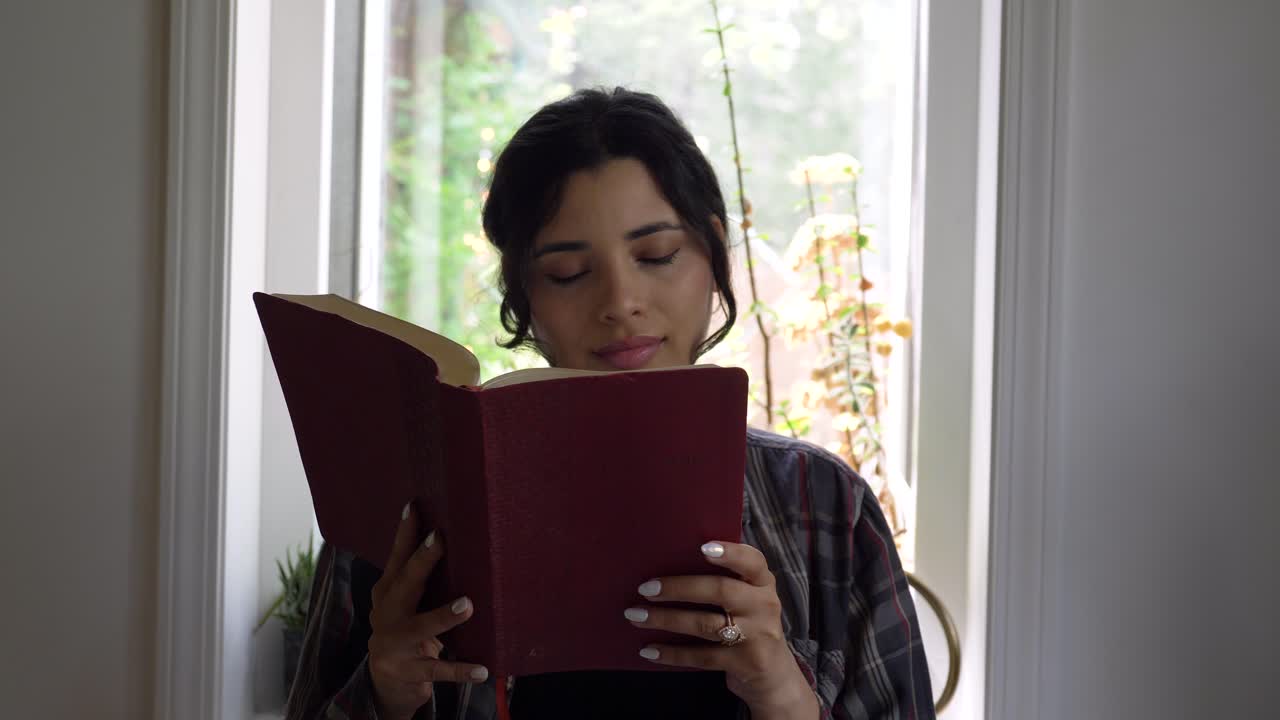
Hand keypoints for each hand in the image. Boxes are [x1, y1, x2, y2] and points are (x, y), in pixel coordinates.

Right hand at [367, 503, 488, 719]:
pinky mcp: (409, 671)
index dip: (404, 533)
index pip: (397, 558)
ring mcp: (395, 643)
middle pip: (404, 583)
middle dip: (422, 561)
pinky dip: (460, 669)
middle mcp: (387, 614)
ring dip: (443, 616)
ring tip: (467, 605)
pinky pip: (438, 670)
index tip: (414, 506)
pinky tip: (482, 670)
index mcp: (388, 592)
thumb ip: (422, 579)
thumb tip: (454, 538)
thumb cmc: (407, 630)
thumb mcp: (406, 604)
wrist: (388, 684)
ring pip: (420, 627)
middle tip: (440, 539)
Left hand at [625, 541, 820, 718]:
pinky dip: (672, 653)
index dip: (730, 553)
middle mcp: (764, 606)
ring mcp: (757, 636)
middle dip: (679, 588)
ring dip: (666, 619)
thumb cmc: (750, 625)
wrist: (774, 675)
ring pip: (705, 624)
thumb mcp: (749, 599)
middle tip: (645, 588)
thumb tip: (672, 559)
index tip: (702, 548)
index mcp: (762, 583)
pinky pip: (702, 657)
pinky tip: (648, 649)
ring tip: (636, 615)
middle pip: (720, 591)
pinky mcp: (744, 663)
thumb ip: (727, 580)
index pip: (752, 561)